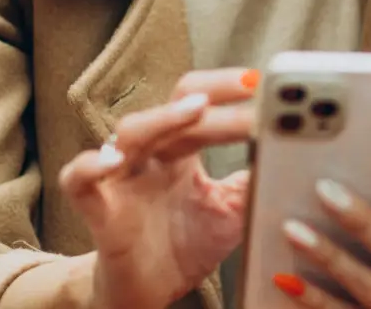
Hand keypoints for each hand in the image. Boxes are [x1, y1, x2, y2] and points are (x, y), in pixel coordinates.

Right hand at [56, 68, 259, 308]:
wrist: (148, 294)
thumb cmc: (183, 246)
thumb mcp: (231, 212)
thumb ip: (254, 180)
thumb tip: (291, 152)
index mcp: (181, 151)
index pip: (201, 103)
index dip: (228, 89)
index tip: (262, 83)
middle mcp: (151, 155)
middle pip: (174, 108)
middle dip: (211, 96)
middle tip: (247, 89)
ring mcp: (122, 178)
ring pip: (132, 131)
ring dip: (163, 118)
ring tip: (194, 110)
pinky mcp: (98, 210)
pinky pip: (79, 180)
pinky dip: (89, 166)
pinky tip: (110, 161)